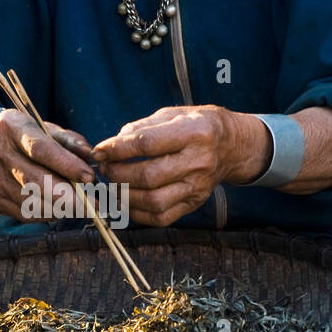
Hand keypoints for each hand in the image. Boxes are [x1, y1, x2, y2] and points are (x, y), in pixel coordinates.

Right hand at [0, 110, 94, 219]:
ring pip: (33, 203)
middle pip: (35, 181)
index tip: (89, 177)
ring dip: (61, 209)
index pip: (40, 150)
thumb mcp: (45, 129)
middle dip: (69, 197)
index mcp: (11, 128)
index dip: (67, 165)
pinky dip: (47, 214)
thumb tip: (90, 155)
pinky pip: (26, 213)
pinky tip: (59, 208)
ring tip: (79, 206)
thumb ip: (69, 141)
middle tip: (93, 206)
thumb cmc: (24, 138)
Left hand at [92, 105, 270, 226]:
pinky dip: (137, 213)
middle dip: (117, 174)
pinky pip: (161, 217)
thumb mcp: (172, 114)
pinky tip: (126, 200)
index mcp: (194, 132)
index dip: (117, 149)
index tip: (99, 151)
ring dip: (124, 196)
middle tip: (105, 169)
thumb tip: (111, 146)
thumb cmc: (196, 125)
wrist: (232, 145)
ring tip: (113, 185)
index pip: (147, 144)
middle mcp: (199, 161)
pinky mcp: (195, 203)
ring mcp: (198, 186)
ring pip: (153, 201)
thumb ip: (141, 128)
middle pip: (148, 176)